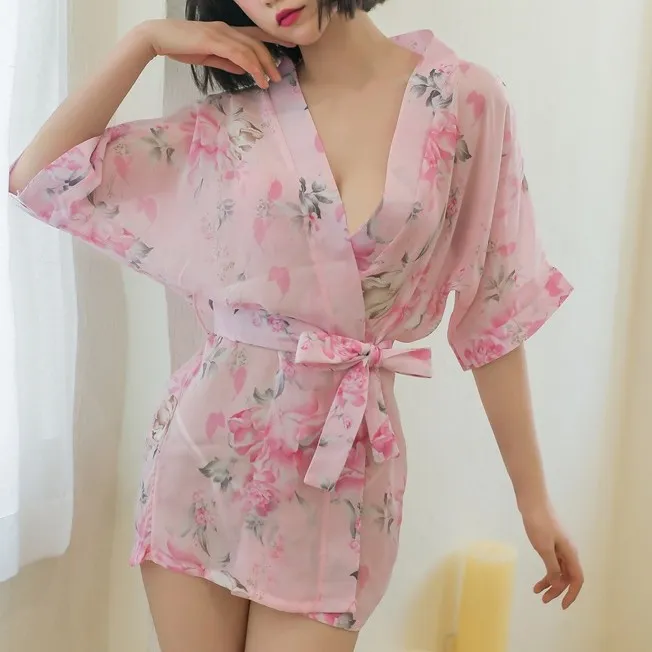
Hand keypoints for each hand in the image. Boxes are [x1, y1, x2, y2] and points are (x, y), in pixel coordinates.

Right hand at [139, 19, 293, 88]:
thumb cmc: (180, 46)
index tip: (287, 47)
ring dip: (263, 66)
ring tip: (271, 81)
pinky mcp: (214, 40)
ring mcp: (220, 33)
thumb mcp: (208, 56)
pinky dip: (251, 66)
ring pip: (250, 48)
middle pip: (256, 42)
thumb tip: (243, 70)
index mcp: (225, 31)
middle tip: (280, 75)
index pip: (253, 35)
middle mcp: (226, 29)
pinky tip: (258, 77)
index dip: (271, 39)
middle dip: (271, 58)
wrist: (158, 37)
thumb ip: (226, 62)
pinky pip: (239, 54)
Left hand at [522, 502, 583, 608]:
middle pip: (568, 576)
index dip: (572, 594)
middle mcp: (568, 550)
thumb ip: (552, 566)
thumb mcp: (544, 547)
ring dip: (550, 582)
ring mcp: (560, 546)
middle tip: (543, 599)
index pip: (577, 579)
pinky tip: (538, 577)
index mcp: (570, 552)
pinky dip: (546, 571)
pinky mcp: (551, 541)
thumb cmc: (539, 522)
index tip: (563, 605)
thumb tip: (557, 583)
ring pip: (559, 570)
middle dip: (558, 590)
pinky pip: (552, 561)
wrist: (532, 501)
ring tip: (537, 591)